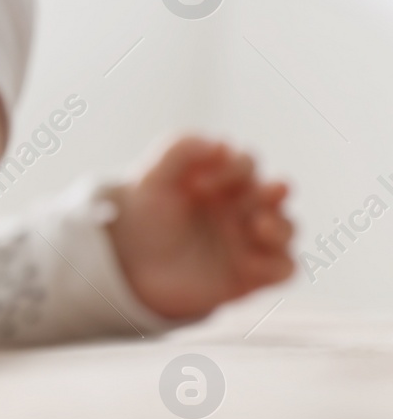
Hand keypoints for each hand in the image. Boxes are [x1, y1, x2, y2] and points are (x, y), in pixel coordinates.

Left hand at [107, 137, 293, 320]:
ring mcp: (250, 239)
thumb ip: (183, 149)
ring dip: (280, 226)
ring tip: (259, 226)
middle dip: (274, 191)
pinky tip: (247, 264)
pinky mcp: (251, 273)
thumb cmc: (146, 213)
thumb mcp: (154, 176)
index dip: (232, 168)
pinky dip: (277, 264)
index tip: (197, 186)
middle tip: (268, 191)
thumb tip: (221, 145)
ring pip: (288, 229)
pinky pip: (284, 268)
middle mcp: (243, 206)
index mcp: (225, 179)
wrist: (129, 261)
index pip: (246, 164)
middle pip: (277, 192)